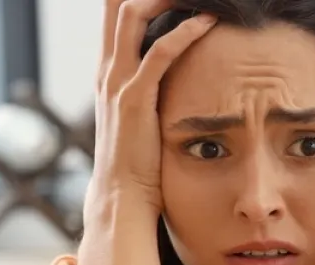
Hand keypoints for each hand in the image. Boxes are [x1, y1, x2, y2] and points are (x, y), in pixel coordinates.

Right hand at [85, 0, 216, 222]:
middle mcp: (108, 71)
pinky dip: (184, 32)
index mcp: (109, 74)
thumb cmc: (138, 162)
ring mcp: (118, 83)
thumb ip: (150, 95)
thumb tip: (175, 84)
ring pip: (132, 16)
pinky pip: (160, 53)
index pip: (114, 19)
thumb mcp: (140, 119)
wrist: (122, 195)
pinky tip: (206, 22)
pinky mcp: (135, 98)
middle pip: (116, 6)